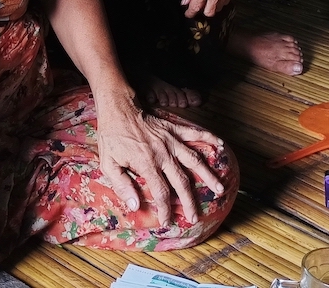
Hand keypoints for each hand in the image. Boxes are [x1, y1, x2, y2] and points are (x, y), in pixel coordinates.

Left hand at [94, 92, 225, 227]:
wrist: (118, 107)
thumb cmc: (111, 136)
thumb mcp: (108, 163)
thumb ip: (122, 185)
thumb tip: (135, 206)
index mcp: (147, 164)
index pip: (161, 192)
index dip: (165, 209)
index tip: (167, 221)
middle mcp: (163, 153)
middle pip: (181, 181)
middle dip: (189, 202)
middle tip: (195, 217)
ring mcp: (171, 140)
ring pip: (194, 160)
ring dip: (208, 175)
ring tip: (220, 188)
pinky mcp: (173, 128)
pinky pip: (194, 133)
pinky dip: (208, 138)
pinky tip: (220, 145)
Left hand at [182, 0, 238, 18]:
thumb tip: (185, 1)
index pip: (196, 6)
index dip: (191, 13)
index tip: (189, 13)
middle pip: (210, 12)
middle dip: (203, 11)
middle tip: (199, 7)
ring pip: (219, 7)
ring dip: (212, 5)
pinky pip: (227, 0)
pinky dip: (221, 0)